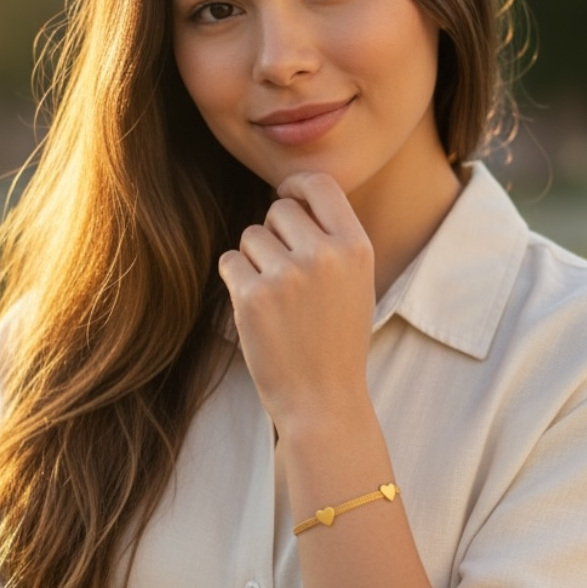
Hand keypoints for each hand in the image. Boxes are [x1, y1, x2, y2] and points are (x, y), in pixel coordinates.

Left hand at [217, 172, 375, 431]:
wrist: (323, 401)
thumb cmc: (337, 341)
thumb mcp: (356, 283)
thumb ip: (334, 238)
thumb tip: (293, 193)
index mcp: (356, 248)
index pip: (320, 185)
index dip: (297, 186)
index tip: (286, 196)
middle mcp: (324, 255)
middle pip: (279, 210)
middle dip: (275, 235)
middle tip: (286, 277)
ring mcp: (288, 275)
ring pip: (250, 236)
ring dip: (254, 260)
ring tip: (277, 300)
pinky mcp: (253, 296)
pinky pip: (230, 262)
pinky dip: (237, 281)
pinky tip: (258, 311)